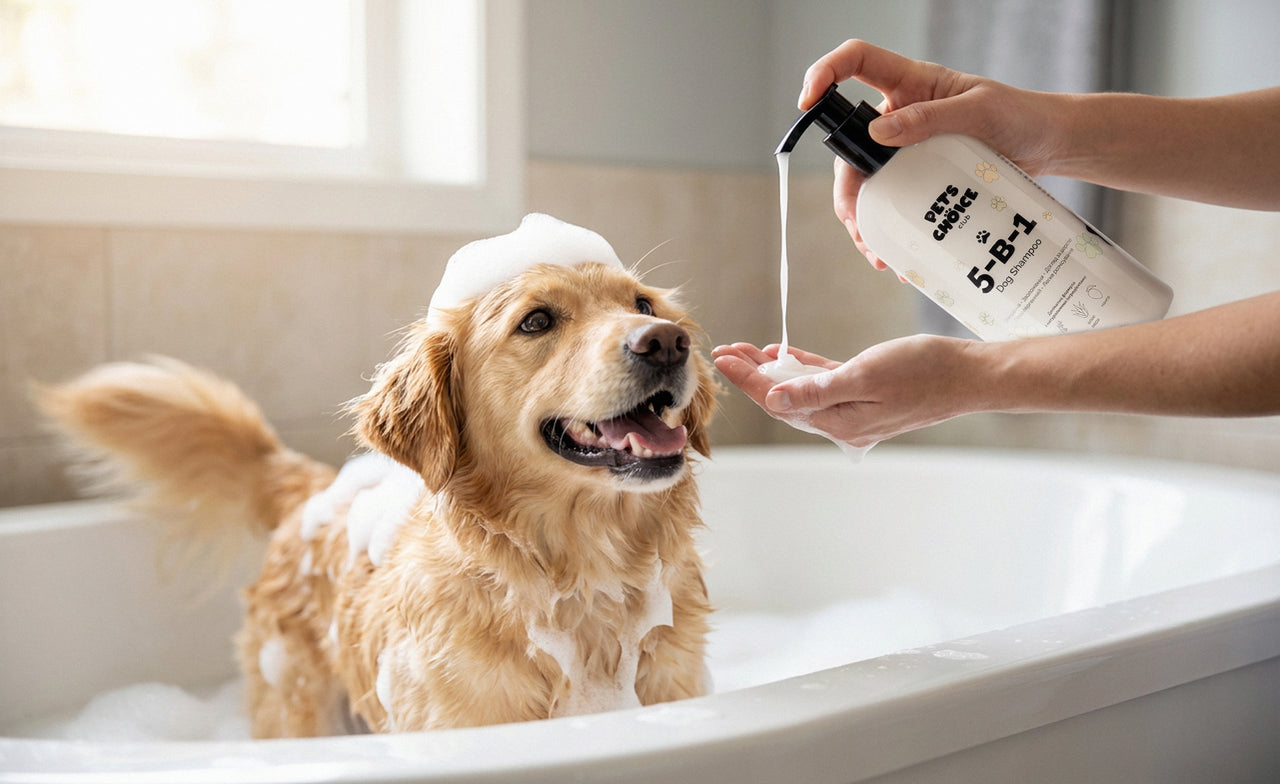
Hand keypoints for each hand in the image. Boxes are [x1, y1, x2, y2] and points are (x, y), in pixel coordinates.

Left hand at [712, 335, 981, 446]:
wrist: (969, 376)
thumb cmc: (923, 372)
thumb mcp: (865, 376)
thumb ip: (817, 390)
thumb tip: (775, 400)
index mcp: (839, 421)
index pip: (780, 401)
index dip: (748, 379)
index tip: (723, 358)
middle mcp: (842, 421)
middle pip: (784, 399)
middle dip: (752, 376)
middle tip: (725, 351)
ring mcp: (854, 409)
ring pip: (801, 390)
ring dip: (773, 371)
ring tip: (745, 351)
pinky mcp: (867, 393)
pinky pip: (824, 383)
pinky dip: (801, 370)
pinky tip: (782, 356)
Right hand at [800, 40, 1062, 269]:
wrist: (1048, 146)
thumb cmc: (1020, 117)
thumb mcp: (979, 113)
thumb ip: (929, 119)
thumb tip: (877, 130)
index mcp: (910, 83)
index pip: (856, 61)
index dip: (825, 73)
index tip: (807, 102)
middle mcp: (900, 113)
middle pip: (850, 145)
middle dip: (847, 190)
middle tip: (857, 225)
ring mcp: (907, 146)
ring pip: (866, 181)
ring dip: (865, 219)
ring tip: (878, 253)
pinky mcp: (919, 175)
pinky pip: (892, 200)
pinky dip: (889, 229)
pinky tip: (897, 254)